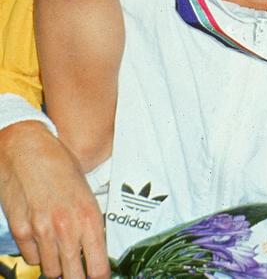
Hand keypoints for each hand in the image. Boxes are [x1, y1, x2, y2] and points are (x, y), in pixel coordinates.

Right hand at [0, 121, 109, 278]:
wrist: (26, 148)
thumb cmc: (59, 163)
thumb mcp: (84, 188)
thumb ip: (89, 219)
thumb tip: (94, 247)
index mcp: (88, 214)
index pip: (98, 266)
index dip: (98, 275)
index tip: (98, 275)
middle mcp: (66, 226)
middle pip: (74, 276)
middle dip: (77, 276)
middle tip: (78, 270)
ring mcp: (41, 230)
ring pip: (51, 271)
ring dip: (56, 264)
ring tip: (59, 248)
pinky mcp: (21, 230)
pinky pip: (31, 258)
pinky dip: (37, 254)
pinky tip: (41, 237)